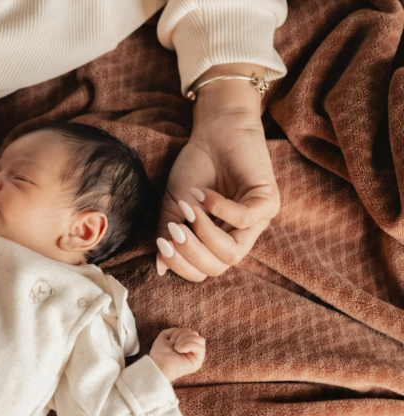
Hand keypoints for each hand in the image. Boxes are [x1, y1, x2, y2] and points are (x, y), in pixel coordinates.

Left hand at [148, 328, 204, 381]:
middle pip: (196, 334)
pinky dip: (189, 345)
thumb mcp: (165, 337)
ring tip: (177, 348)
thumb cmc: (159, 353)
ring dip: (186, 340)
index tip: (171, 340)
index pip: (190, 332)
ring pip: (200, 339)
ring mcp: (196, 356)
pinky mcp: (197, 362)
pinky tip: (180, 350)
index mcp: (186, 344)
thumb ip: (173, 331)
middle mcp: (192, 349)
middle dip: (183, 336)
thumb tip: (185, 330)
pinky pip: (200, 348)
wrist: (158, 365)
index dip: (180, 331)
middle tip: (174, 344)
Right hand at [157, 65, 279, 281]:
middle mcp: (240, 236)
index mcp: (218, 240)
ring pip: (233, 252)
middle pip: (218, 268)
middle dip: (190, 254)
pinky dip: (219, 209)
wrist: (214, 132)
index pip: (203, 271)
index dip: (181, 264)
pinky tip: (204, 194)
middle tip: (173, 230)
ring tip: (188, 211)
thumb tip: (160, 267)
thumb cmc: (196, 167)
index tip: (162, 243)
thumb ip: (167, 234)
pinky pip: (244, 220)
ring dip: (205, 234)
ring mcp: (257, 221)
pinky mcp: (268, 201)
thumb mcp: (173, 205)